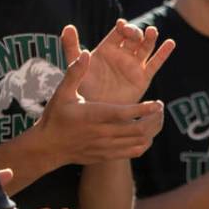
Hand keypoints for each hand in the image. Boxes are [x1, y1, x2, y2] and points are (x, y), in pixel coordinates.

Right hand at [38, 50, 164, 166]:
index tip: (158, 103)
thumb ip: (74, 72)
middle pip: (136, 130)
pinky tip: (147, 134)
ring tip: (157, 118)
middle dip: (153, 119)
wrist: (48, 147)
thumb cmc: (56, 116)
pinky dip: (144, 143)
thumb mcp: (62, 92)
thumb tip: (85, 53)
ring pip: (138, 142)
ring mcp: (105, 147)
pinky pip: (133, 152)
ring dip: (151, 131)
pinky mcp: (107, 156)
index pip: (124, 114)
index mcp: (93, 115)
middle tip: (160, 108)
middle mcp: (102, 133)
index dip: (143, 110)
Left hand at [63, 21, 174, 104]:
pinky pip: (155, 63)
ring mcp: (134, 65)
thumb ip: (71, 47)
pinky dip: (164, 53)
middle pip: (134, 37)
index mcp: (107, 49)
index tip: (122, 25)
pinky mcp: (143, 78)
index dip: (122, 27)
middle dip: (137, 32)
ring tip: (152, 32)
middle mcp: (122, 54)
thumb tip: (67, 27)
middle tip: (136, 34)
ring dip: (150, 38)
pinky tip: (170, 43)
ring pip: (146, 47)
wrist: (95, 114)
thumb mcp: (75, 66)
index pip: (119, 33)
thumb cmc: (82, 90)